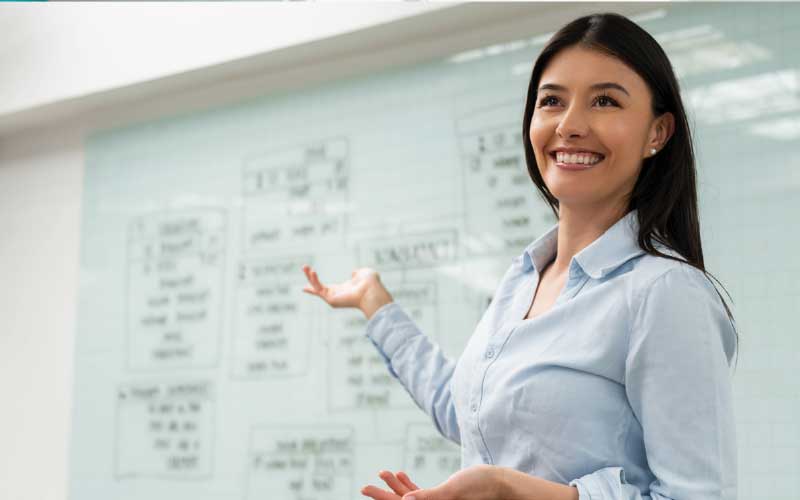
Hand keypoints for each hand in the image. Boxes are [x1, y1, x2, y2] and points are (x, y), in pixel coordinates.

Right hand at [301, 264, 392, 317]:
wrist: (371, 290)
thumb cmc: (370, 283)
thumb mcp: (363, 274)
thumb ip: (358, 273)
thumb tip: (354, 273)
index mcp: (344, 290)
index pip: (327, 288)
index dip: (318, 284)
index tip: (306, 286)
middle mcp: (337, 295)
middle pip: (319, 288)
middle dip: (310, 278)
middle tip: (304, 267)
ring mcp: (333, 298)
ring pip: (317, 287)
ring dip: (310, 277)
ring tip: (304, 266)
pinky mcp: (330, 299)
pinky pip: (319, 288)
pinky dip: (314, 280)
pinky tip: (312, 271)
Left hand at [364, 465, 502, 499]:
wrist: (500, 485)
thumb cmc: (480, 489)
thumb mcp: (452, 491)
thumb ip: (428, 498)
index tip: (365, 489)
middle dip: (382, 496)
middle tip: (363, 488)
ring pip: (409, 499)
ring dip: (395, 488)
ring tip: (382, 473)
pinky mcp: (442, 499)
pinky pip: (421, 495)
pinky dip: (409, 486)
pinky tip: (401, 474)